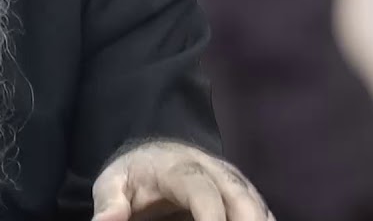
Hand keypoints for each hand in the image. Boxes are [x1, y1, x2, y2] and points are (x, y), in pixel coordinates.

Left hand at [92, 141, 271, 220]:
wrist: (152, 157)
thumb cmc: (133, 176)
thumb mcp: (113, 185)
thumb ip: (110, 203)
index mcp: (177, 166)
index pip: (200, 189)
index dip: (211, 215)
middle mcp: (211, 168)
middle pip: (240, 194)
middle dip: (247, 220)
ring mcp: (231, 179)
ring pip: (256, 201)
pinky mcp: (243, 191)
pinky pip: (262, 209)